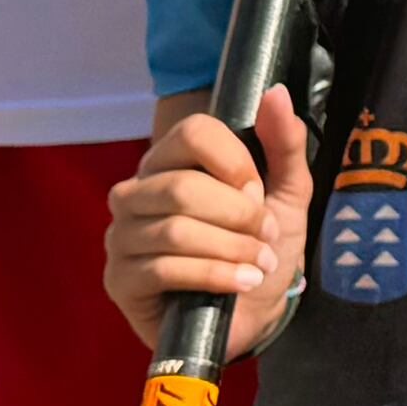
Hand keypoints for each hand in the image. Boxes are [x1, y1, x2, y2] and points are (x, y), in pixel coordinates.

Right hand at [101, 91, 314, 356]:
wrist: (252, 313)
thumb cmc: (261, 245)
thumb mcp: (286, 192)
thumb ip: (283, 143)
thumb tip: (274, 92)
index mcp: (170, 161)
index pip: (192, 132)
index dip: (235, 162)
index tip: (259, 191)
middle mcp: (135, 192)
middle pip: (183, 187)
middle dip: (239, 215)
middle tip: (266, 236)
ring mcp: (121, 236)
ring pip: (175, 229)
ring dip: (231, 248)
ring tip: (259, 264)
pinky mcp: (120, 280)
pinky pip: (164, 269)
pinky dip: (214, 275)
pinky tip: (242, 283)